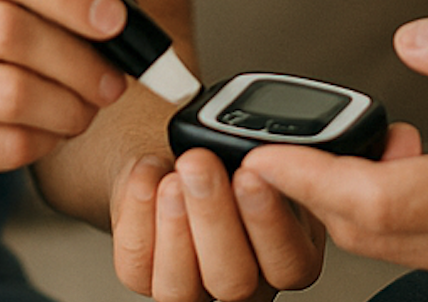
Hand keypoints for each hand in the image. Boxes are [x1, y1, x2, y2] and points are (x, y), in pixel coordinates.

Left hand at [111, 142, 329, 301]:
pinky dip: (137, 212)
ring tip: (172, 175)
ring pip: (181, 288)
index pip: (291, 262)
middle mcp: (245, 277)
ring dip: (175, 226)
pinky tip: (148, 172)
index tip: (250, 170)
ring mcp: (192, 284)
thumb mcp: (257, 143)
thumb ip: (260, 151)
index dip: (270, 222)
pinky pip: (136, 263)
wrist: (172, 149)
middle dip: (214, 217)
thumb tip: (255, 140)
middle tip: (200, 163)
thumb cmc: (221, 147)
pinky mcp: (144, 277)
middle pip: (234, 281)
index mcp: (292, 249)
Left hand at [240, 7, 427, 301]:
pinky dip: (417, 220)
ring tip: (383, 144)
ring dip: (372, 204)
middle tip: (291, 148)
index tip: (265, 157)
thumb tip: (409, 41)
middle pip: (374, 238)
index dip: (309, 180)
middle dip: (321, 194)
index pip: (377, 203)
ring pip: (407, 252)